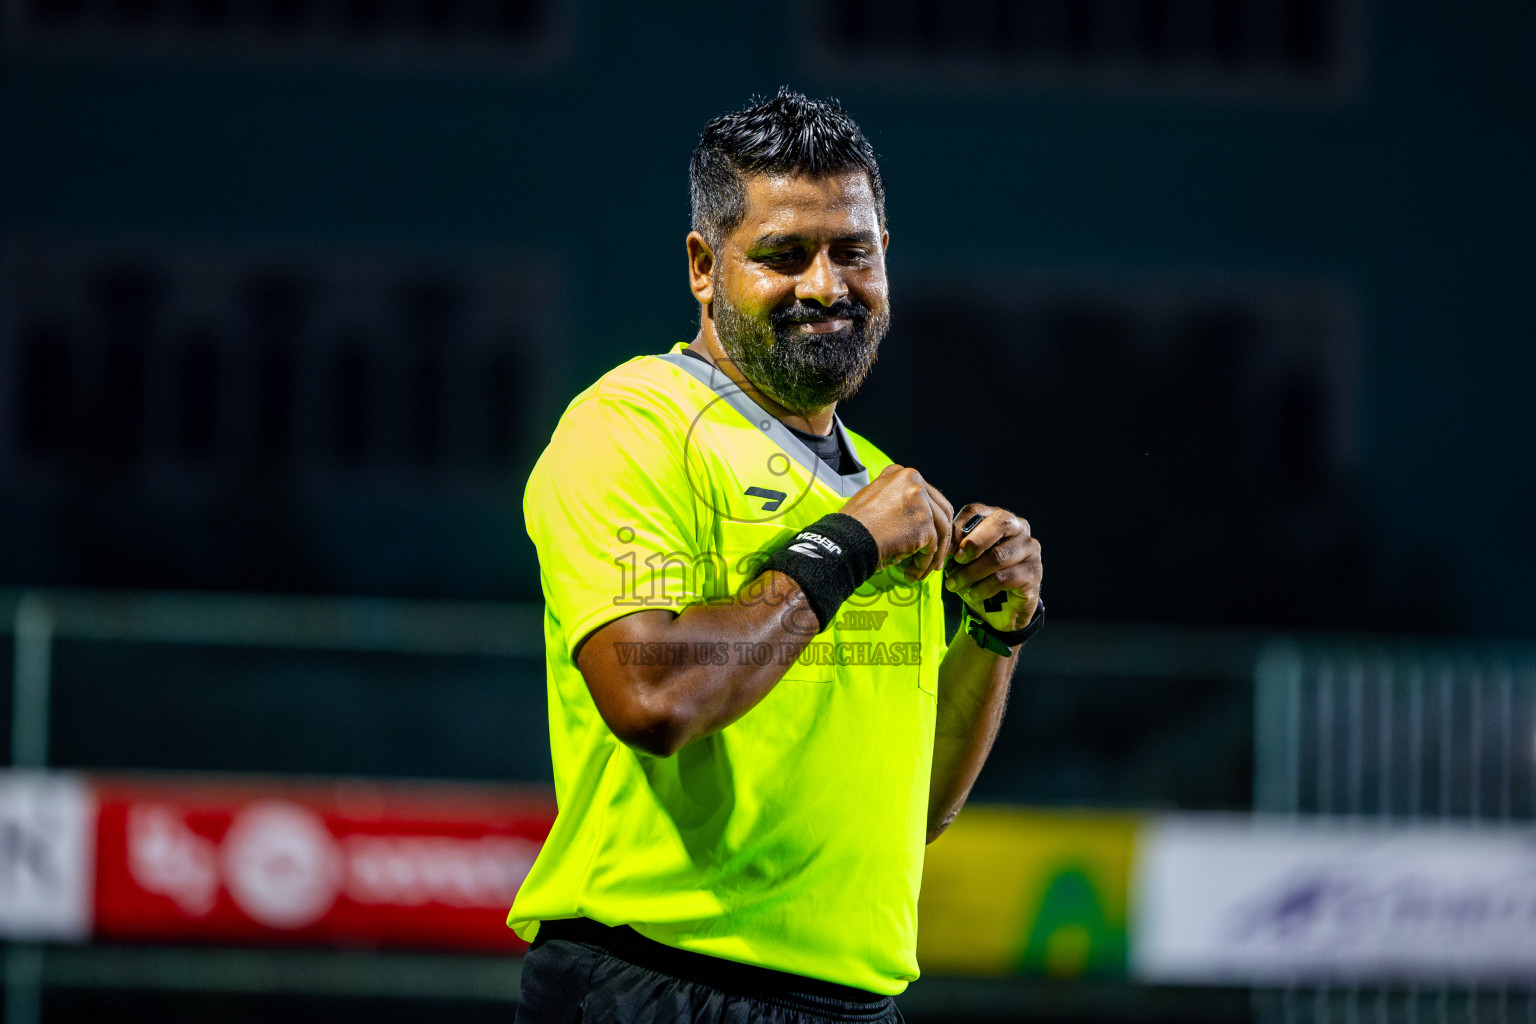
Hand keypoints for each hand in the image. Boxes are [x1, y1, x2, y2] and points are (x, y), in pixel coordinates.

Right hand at [839, 464, 954, 580]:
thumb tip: (913, 517)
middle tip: (935, 557)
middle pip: (941, 511)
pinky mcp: (924, 523)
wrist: (847, 539)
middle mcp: (914, 482)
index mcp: (903, 474)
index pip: (929, 496)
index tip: (929, 536)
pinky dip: (924, 564)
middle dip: (940, 537)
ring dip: (933, 555)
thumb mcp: (874, 498)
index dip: (932, 519)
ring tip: (923, 570)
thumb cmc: (855, 525)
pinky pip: (932, 548)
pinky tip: (912, 573)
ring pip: (940, 531)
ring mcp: (921, 501)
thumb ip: (896, 500)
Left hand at [943, 504, 1041, 631]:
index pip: (976, 511)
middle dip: (973, 543)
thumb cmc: (979, 577)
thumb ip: (956, 548)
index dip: (958, 527)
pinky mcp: (1033, 573)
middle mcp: (1020, 528)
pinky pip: (1003, 578)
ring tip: (954, 585)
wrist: (999, 610)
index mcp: (999, 518)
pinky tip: (972, 594)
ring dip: (971, 572)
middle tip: (956, 560)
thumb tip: (947, 546)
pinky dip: (982, 588)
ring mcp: (1030, 550)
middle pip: (999, 523)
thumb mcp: (962, 561)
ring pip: (998, 555)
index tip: (946, 550)